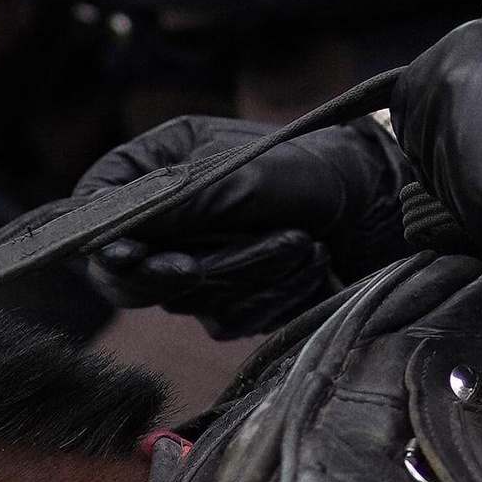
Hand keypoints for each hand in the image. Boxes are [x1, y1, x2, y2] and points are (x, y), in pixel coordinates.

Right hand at [79, 110, 412, 336]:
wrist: (383, 208)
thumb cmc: (312, 169)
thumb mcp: (237, 177)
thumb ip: (171, 208)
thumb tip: (109, 244)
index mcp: (164, 162)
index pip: (98, 203)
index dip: (103, 235)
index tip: (126, 252)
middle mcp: (175, 212)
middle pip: (130, 269)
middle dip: (178, 267)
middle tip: (194, 266)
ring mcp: (203, 258)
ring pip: (186, 299)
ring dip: (245, 273)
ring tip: (296, 241)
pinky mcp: (235, 299)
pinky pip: (226, 319)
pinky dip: (267, 293)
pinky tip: (304, 262)